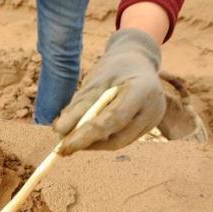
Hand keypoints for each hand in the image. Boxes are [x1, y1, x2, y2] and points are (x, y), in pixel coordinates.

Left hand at [54, 29, 166, 154]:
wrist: (138, 61)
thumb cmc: (115, 68)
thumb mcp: (95, 80)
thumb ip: (79, 106)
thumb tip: (59, 131)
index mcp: (142, 89)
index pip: (114, 119)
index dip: (88, 135)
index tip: (64, 146)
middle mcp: (153, 108)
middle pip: (117, 137)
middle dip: (88, 144)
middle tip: (63, 147)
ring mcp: (153, 120)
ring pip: (118, 142)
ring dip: (93, 144)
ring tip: (72, 140)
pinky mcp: (147, 127)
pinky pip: (121, 139)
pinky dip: (102, 140)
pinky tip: (87, 136)